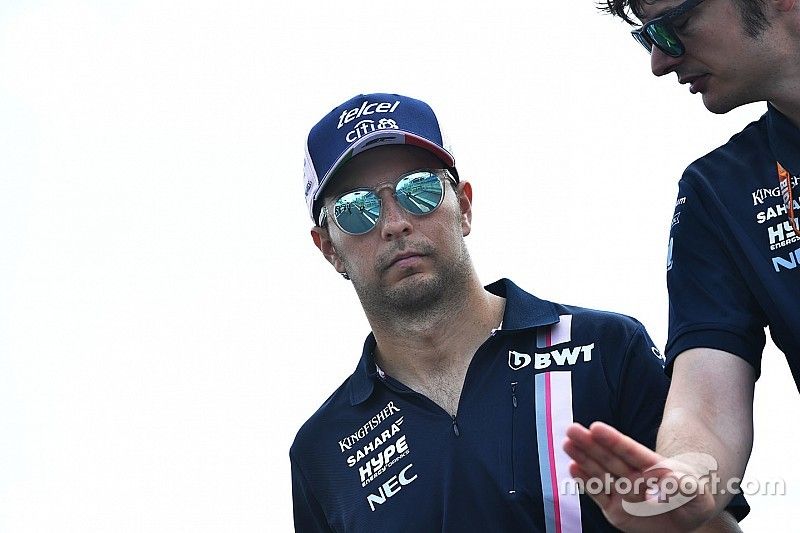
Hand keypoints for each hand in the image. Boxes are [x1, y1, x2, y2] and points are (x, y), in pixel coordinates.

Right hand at [564, 422, 716, 531]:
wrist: (682, 516)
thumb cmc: (691, 501)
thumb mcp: (698, 498)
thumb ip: (686, 489)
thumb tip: (669, 477)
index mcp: (653, 469)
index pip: (632, 452)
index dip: (614, 440)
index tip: (597, 428)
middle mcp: (633, 477)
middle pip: (610, 458)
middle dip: (591, 445)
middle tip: (572, 429)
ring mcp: (622, 493)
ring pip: (600, 473)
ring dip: (583, 458)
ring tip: (567, 443)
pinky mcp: (614, 509)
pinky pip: (598, 495)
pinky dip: (585, 482)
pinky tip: (573, 468)